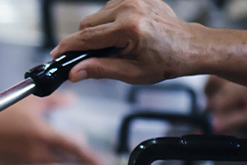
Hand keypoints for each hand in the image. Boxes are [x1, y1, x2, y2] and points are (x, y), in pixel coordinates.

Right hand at [0, 94, 101, 164]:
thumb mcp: (29, 102)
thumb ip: (54, 101)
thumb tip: (70, 99)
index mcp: (44, 136)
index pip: (75, 149)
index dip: (90, 156)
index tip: (101, 161)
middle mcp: (39, 153)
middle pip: (67, 161)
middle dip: (80, 160)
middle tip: (90, 160)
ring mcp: (29, 162)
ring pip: (55, 164)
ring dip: (65, 161)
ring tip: (72, 156)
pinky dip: (49, 161)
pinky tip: (48, 155)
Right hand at [52, 0, 197, 84]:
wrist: (190, 47)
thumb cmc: (166, 61)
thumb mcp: (131, 73)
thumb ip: (100, 70)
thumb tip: (74, 73)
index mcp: (129, 28)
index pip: (87, 37)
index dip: (68, 47)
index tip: (56, 55)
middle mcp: (130, 8)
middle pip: (87, 24)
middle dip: (86, 41)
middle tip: (97, 56)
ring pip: (96, 16)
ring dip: (98, 31)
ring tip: (116, 45)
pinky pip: (108, 8)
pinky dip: (108, 22)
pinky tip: (122, 33)